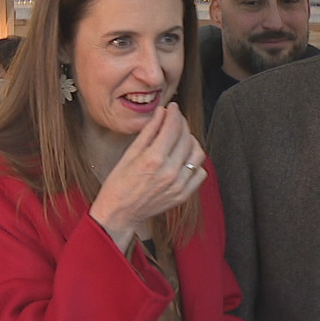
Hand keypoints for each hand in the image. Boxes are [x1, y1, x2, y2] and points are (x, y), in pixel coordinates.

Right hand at [89, 103, 207, 250]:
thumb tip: (162, 113)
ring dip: (191, 142)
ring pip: (197, 154)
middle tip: (175, 120)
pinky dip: (195, 162)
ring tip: (180, 139)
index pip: (173, 127)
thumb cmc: (119, 184)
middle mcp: (170, 172)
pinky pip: (200, 173)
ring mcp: (179, 185)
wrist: (120, 213)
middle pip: (186, 138)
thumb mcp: (130, 153)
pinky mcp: (184, 195)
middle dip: (182, 124)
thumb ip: (149, 131)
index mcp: (154, 159)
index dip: (174, 113)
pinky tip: (183, 159)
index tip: (173, 107)